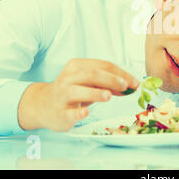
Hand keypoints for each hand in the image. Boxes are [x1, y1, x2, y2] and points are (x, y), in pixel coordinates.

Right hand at [18, 58, 138, 131]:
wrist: (43, 105)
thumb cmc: (72, 91)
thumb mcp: (90, 83)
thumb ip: (109, 83)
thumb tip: (131, 85)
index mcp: (78, 66)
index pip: (103, 65)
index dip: (121, 73)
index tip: (135, 82)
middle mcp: (69, 78)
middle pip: (92, 75)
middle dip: (111, 80)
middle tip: (125, 86)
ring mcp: (62, 95)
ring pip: (78, 91)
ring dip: (95, 93)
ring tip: (108, 96)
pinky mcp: (60, 113)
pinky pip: (69, 112)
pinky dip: (78, 112)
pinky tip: (86, 112)